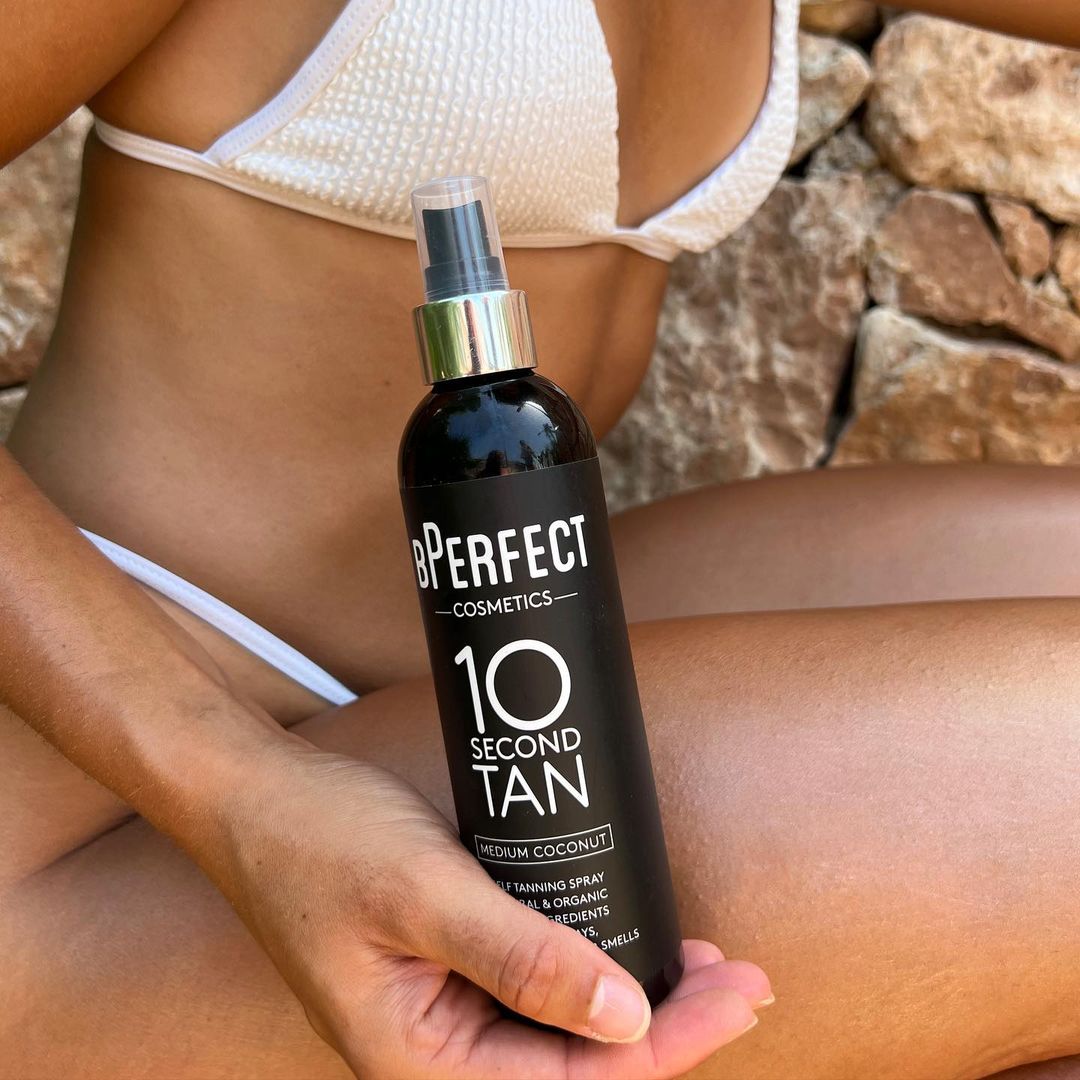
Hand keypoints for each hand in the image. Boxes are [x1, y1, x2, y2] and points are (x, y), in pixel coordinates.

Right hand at [198, 739, 770, 1077]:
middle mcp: (435, 1052)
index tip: (736, 996)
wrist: (255, 794)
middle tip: (743, 982)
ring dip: (635, 1002)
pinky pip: (534, 988)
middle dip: (667, 1032)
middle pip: (574, 1071)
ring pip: (560, 1033)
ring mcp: (443, 1009)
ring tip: (707, 968)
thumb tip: (626, 1021)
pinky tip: (630, 938)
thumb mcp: (422, 895)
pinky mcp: (450, 965)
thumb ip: (519, 959)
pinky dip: (590, 967)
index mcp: (417, 1064)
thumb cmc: (319, 841)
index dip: (665, 1048)